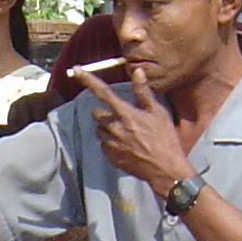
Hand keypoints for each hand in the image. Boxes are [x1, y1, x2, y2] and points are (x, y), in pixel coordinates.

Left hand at [80, 64, 192, 196]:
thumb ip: (143, 92)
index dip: (88, 80)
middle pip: (96, 113)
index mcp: (126, 114)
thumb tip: (137, 71)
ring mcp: (111, 144)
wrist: (165, 170)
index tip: (76, 70)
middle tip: (122, 116)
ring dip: (108, 128)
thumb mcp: (158, 112)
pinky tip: (127, 145)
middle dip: (104, 112)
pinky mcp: (110, 157)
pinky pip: (104, 145)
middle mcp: (114, 128)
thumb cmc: (165, 139)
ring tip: (128, 133)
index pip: (102, 92)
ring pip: (99, 130)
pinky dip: (111, 142)